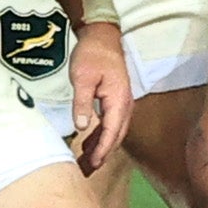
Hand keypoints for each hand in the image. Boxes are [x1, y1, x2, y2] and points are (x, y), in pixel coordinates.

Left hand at [66, 19, 129, 172]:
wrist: (103, 36)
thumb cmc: (92, 55)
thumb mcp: (82, 78)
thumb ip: (82, 103)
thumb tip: (82, 127)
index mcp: (119, 100)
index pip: (112, 131)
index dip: (103, 150)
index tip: (93, 165)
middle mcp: (125, 104)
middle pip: (116, 135)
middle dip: (103, 154)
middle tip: (87, 171)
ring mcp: (122, 102)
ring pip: (115, 131)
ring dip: (103, 147)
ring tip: (87, 162)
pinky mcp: (116, 99)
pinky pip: (112, 123)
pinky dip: (102, 135)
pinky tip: (90, 142)